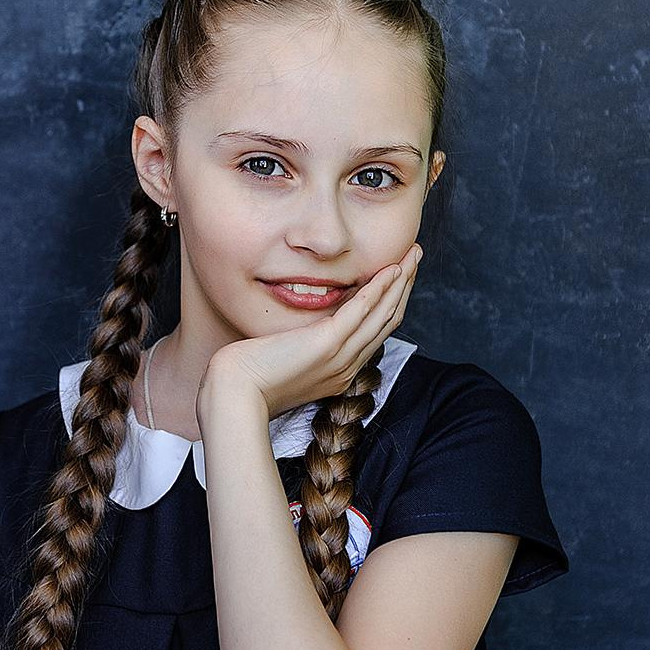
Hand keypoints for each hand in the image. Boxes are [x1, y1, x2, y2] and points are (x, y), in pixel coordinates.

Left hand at [199, 244, 421, 422]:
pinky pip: (362, 311)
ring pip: (383, 314)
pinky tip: (391, 270)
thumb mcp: (284, 361)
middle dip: (405, 286)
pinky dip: (379, 289)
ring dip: (401, 281)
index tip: (399, 276)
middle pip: (387, 321)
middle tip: (415, 256)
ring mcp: (340, 357)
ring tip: (413, 254)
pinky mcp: (327, 344)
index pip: (376, 332)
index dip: (392, 302)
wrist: (234, 395)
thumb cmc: (248, 380)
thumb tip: (299, 332)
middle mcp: (347, 367)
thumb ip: (300, 347)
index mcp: (339, 372)